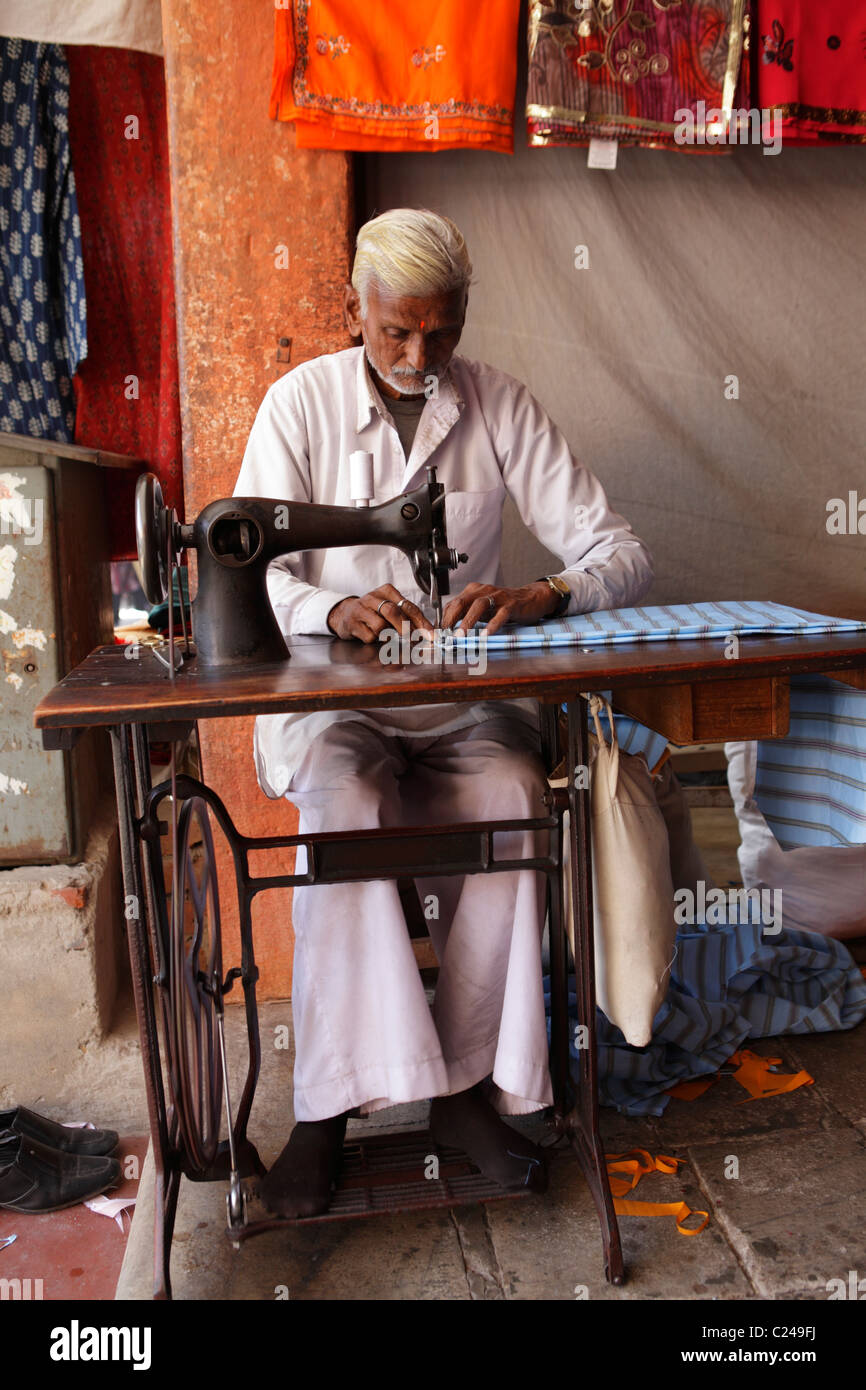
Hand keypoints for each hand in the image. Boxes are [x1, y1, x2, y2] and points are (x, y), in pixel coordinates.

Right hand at [326, 585, 433, 642]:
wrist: (344, 614)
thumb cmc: (372, 612)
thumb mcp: (389, 608)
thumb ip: (406, 616)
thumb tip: (426, 632)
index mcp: (386, 591)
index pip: (408, 606)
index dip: (421, 622)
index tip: (430, 634)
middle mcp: (373, 598)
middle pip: (393, 612)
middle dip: (406, 628)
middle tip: (414, 640)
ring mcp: (361, 610)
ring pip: (380, 626)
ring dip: (387, 636)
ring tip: (385, 635)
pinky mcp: (352, 623)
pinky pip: (370, 636)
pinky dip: (375, 640)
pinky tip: (371, 635)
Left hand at [442, 581, 558, 636]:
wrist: (531, 598)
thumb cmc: (504, 605)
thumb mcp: (483, 609)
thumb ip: (468, 615)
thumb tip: (450, 630)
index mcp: (474, 591)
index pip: (454, 603)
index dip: (444, 619)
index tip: (438, 633)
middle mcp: (484, 590)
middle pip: (462, 602)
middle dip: (451, 618)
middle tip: (445, 634)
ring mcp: (498, 596)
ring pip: (479, 605)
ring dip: (468, 621)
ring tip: (461, 635)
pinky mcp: (512, 604)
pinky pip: (500, 614)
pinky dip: (492, 625)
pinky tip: (486, 635)